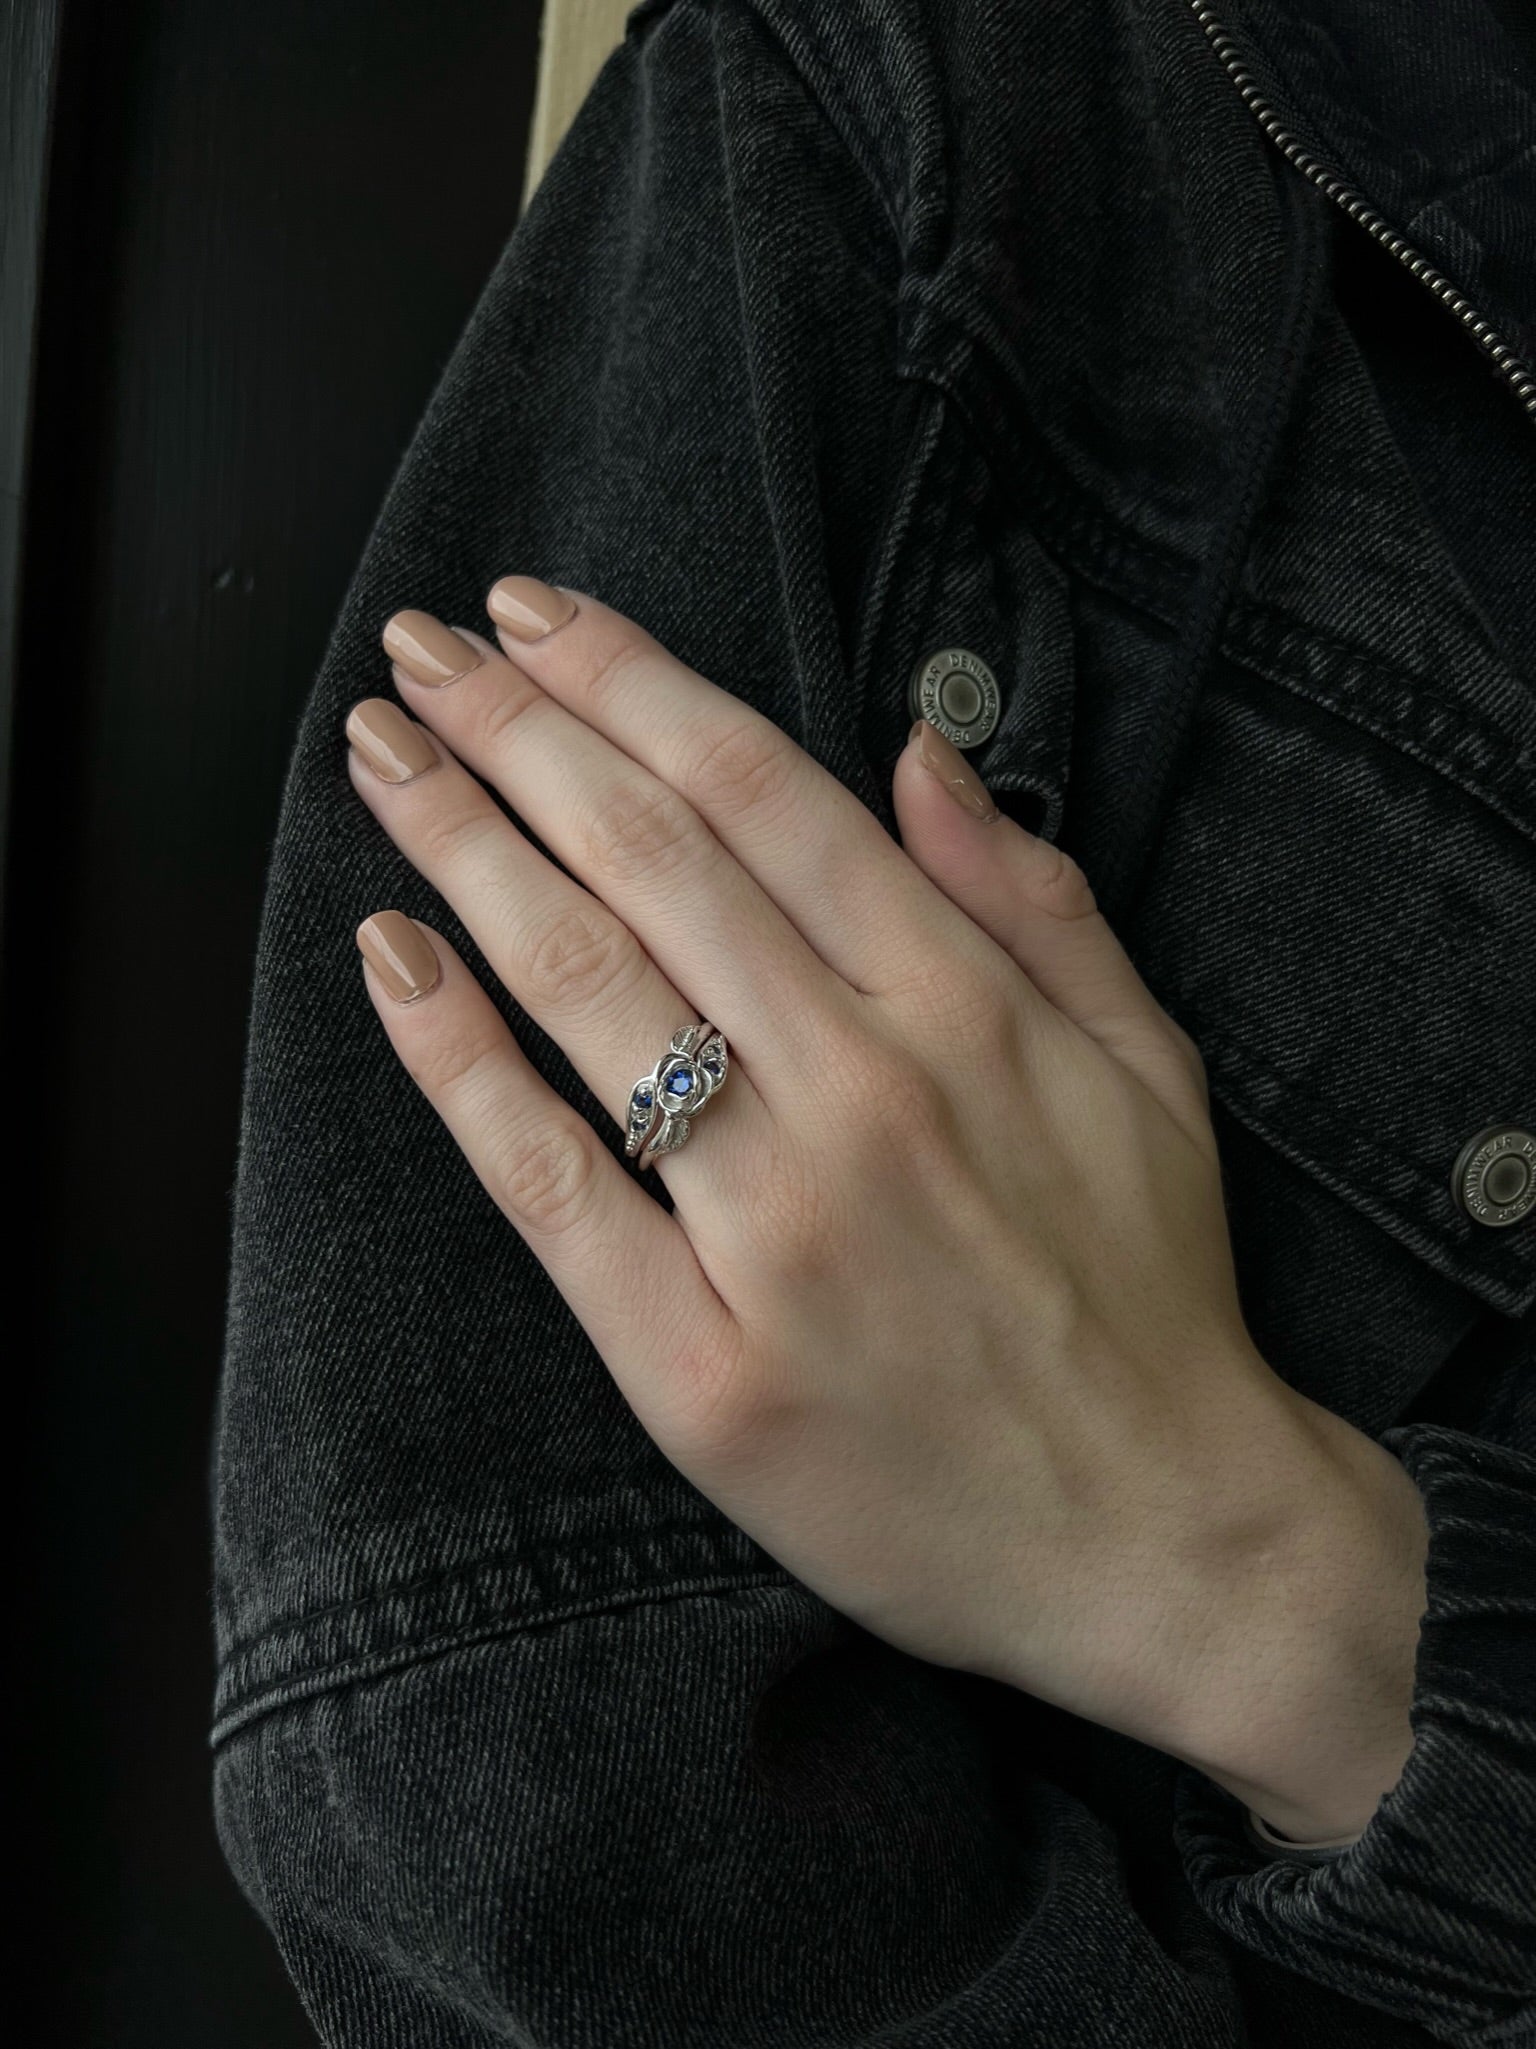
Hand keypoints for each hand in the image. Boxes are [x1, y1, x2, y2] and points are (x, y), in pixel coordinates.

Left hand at [344, 576, 1428, 1842]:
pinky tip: (389, 960)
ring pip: (586, 990)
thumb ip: (1033, 898)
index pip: (759, 792)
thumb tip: (916, 750)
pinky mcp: (696, 1363)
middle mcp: (860, 1092)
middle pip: (650, 860)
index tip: (529, 617)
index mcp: (966, 1007)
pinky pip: (552, 1187)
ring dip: (463, 849)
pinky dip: (458, 1065)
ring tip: (382, 758)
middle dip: (515, 731)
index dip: (626, 681)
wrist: (1161, 1541)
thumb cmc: (1148, 1298)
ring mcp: (772, 1229)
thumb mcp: (1144, 1068)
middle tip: (418, 652)